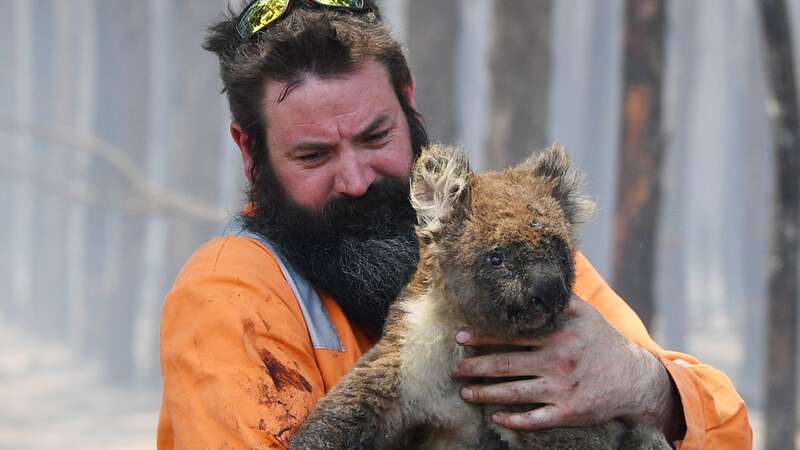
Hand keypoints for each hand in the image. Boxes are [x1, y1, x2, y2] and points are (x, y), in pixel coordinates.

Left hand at [451, 297, 679, 435]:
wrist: (635, 378)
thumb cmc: (602, 341)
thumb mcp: (585, 314)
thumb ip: (558, 299)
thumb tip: (534, 276)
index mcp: (558, 335)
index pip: (512, 335)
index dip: (483, 336)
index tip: (461, 337)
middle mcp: (558, 362)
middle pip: (506, 365)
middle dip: (475, 367)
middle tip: (454, 369)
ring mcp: (563, 390)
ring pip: (515, 393)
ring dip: (485, 394)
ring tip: (465, 392)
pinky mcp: (569, 413)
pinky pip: (536, 419)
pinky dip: (514, 420)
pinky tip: (496, 417)